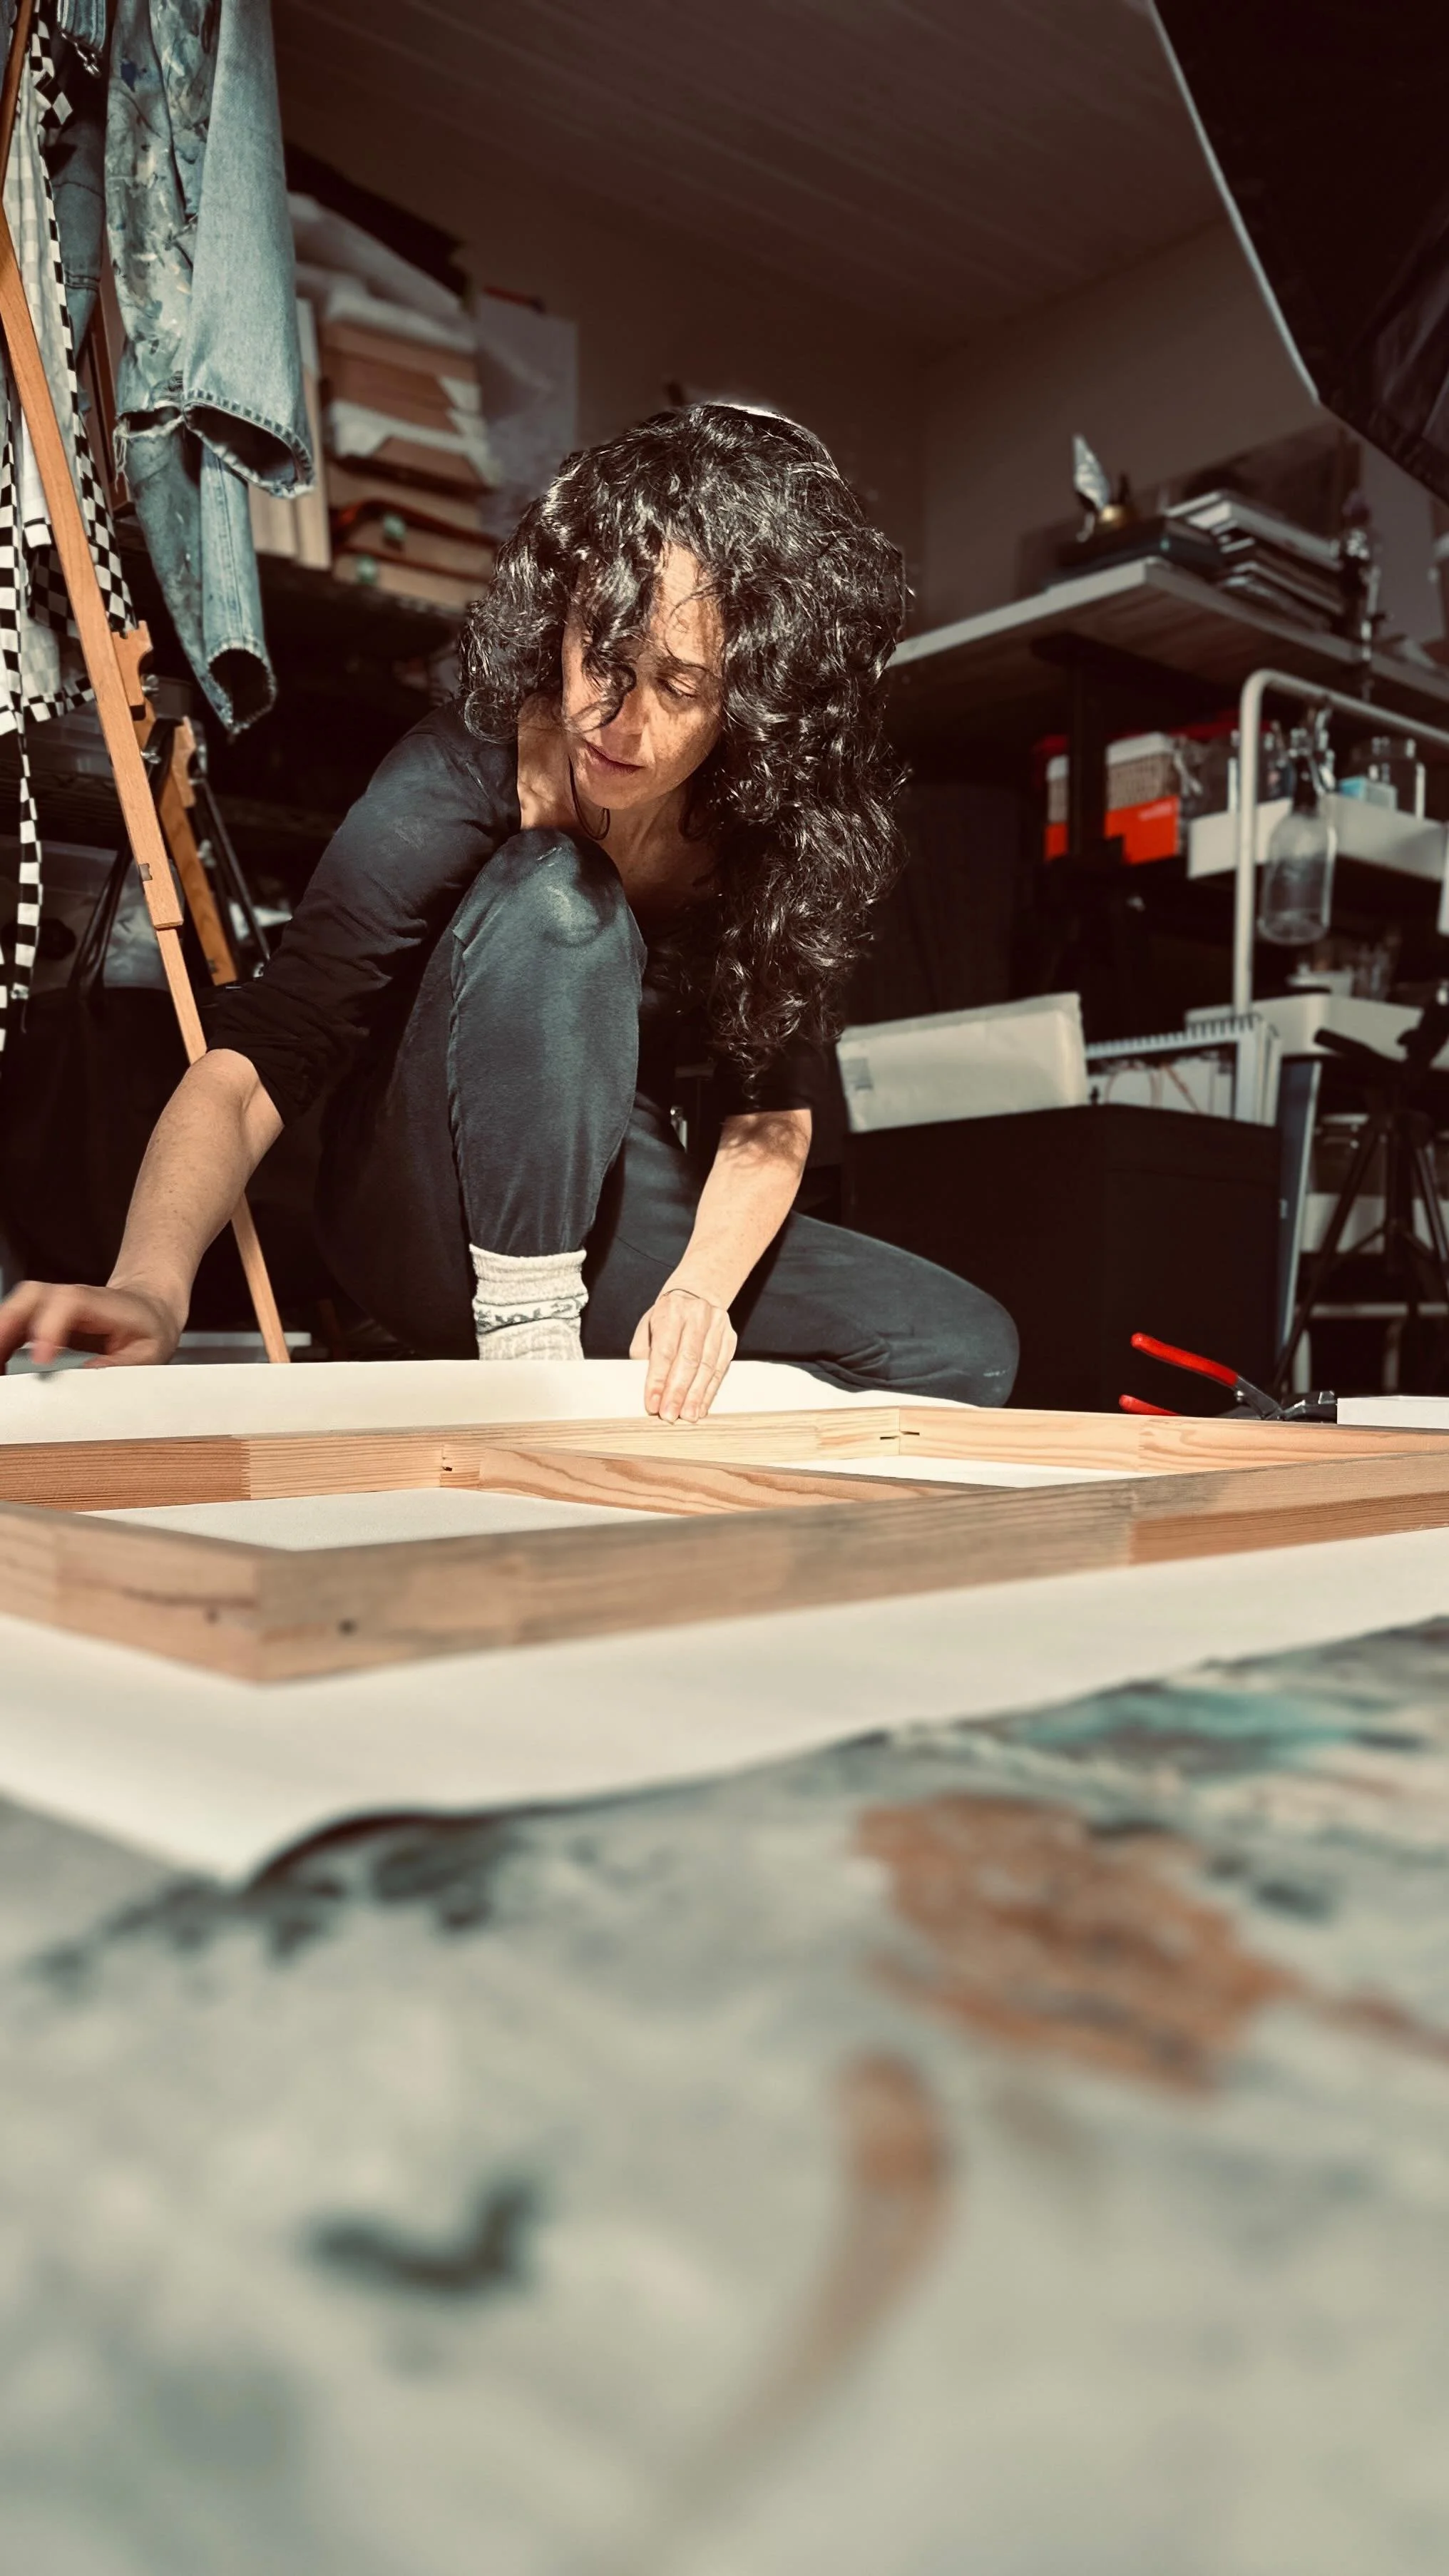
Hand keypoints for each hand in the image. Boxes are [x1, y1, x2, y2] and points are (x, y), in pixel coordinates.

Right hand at [0, 1279, 182, 1369]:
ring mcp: (53, 1305)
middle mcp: (70, 1298)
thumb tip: (91, 1377)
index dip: (49, 1327)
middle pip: (31, 1297)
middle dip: (8, 1324)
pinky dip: (3, 1343)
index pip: (69, 1303)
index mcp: (102, 1304)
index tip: (40, 1358)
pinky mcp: (42, 1317)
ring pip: (16, 1308)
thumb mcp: (150, 1351)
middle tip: (0, 1360)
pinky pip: (14, 1324)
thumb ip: (123, 1365)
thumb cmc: (148, 1329)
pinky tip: (0, 1364)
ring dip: (1, 1336)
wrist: (148, 1310)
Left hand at [629, 1284, 736, 1420]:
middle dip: (678, 1391)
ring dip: (696, 1395)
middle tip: (670, 1415)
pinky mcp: (730, 1338)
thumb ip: (645, 1356)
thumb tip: (649, 1389)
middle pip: (688, 1360)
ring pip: (707, 1366)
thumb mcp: (648, 1328)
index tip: (652, 1403)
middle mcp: (697, 1315)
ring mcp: (717, 1326)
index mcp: (671, 1310)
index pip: (664, 1350)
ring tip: (687, 1416)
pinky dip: (710, 1391)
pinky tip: (702, 1406)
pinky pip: (721, 1369)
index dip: (658, 1379)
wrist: (696, 1294)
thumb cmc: (667, 1317)